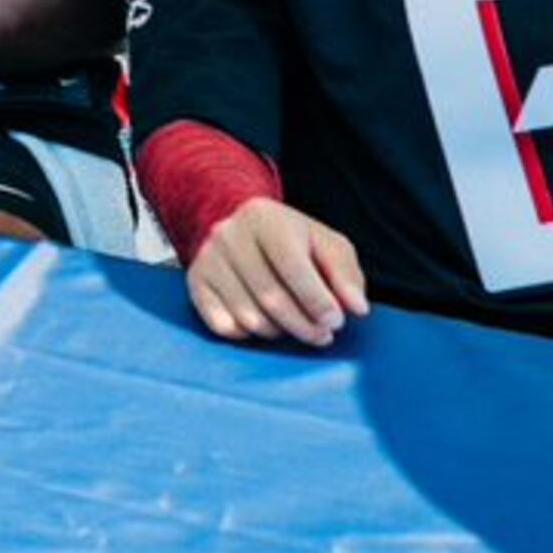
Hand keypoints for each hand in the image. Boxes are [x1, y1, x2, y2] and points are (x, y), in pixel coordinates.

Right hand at [184, 197, 369, 349]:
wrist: (240, 227)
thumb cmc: (292, 240)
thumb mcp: (326, 244)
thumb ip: (346, 274)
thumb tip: (355, 307)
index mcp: (266, 217)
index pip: (292, 265)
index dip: (317, 300)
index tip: (336, 321)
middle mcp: (230, 234)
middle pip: (270, 297)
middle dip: (304, 325)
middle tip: (323, 335)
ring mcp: (208, 258)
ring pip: (248, 316)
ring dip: (280, 332)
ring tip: (297, 327)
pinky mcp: (196, 282)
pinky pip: (223, 325)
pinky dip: (248, 335)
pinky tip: (264, 323)